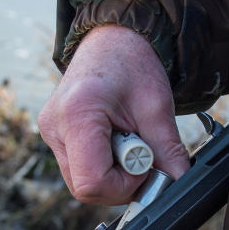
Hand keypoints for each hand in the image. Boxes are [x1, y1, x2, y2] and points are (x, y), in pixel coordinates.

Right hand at [38, 25, 189, 204]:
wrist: (112, 40)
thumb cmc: (132, 64)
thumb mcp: (157, 107)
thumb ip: (168, 151)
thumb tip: (178, 184)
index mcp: (77, 115)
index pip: (93, 182)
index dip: (125, 185)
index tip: (144, 164)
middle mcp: (54, 128)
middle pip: (85, 188)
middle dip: (120, 182)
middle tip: (141, 153)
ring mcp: (50, 134)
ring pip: (82, 183)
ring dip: (113, 175)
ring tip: (128, 143)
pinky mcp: (55, 137)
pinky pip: (79, 170)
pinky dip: (104, 166)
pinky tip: (115, 142)